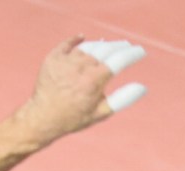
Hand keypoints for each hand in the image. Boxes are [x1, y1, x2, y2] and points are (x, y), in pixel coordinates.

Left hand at [18, 37, 147, 144]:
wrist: (41, 118)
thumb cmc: (73, 118)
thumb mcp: (101, 113)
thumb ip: (123, 99)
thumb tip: (143, 87)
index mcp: (94, 80)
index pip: (120, 59)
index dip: (133, 54)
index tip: (139, 52)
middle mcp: (81, 67)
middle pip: (106, 49)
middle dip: (119, 46)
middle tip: (126, 47)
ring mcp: (66, 61)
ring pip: (89, 47)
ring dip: (100, 46)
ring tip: (107, 48)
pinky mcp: (53, 58)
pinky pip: (67, 44)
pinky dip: (77, 40)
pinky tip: (83, 38)